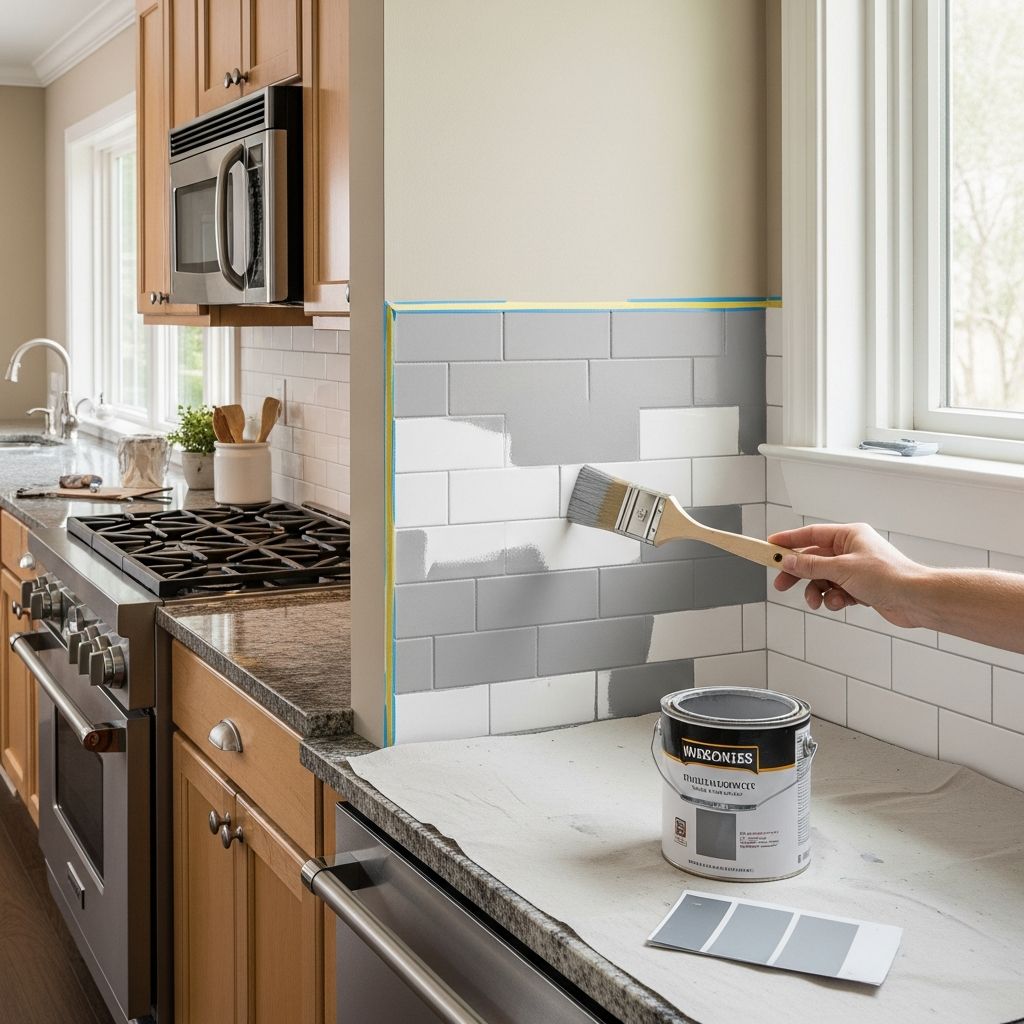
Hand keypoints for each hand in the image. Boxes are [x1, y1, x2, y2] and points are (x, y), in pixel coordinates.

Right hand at [766, 523, 923, 627]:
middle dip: (799, 574)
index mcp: (849, 535)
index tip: (770, 546)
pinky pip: (837, 591)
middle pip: (814, 559)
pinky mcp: (861, 587)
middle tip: (781, 584)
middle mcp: (852, 549)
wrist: (916, 600)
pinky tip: (842, 604)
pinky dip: (835, 599)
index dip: (789, 540)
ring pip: (824, 578)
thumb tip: (789, 561)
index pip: (811, 534)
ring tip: (817, 602)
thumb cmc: (888, 577)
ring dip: (818, 591)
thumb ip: (811, 566)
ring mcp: (856, 568)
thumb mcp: (841, 569)